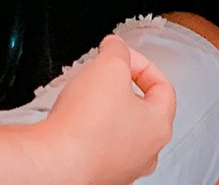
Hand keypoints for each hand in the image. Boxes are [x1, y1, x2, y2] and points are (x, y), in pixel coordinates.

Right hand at [29, 34, 175, 184]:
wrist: (55, 163)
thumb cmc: (86, 126)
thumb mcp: (109, 66)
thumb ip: (118, 50)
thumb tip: (115, 47)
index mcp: (159, 126)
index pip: (162, 87)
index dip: (141, 64)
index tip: (122, 58)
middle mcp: (145, 153)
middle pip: (141, 110)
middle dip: (121, 87)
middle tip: (102, 77)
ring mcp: (122, 168)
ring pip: (118, 130)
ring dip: (103, 111)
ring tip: (83, 100)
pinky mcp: (98, 176)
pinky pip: (97, 147)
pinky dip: (87, 133)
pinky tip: (72, 124)